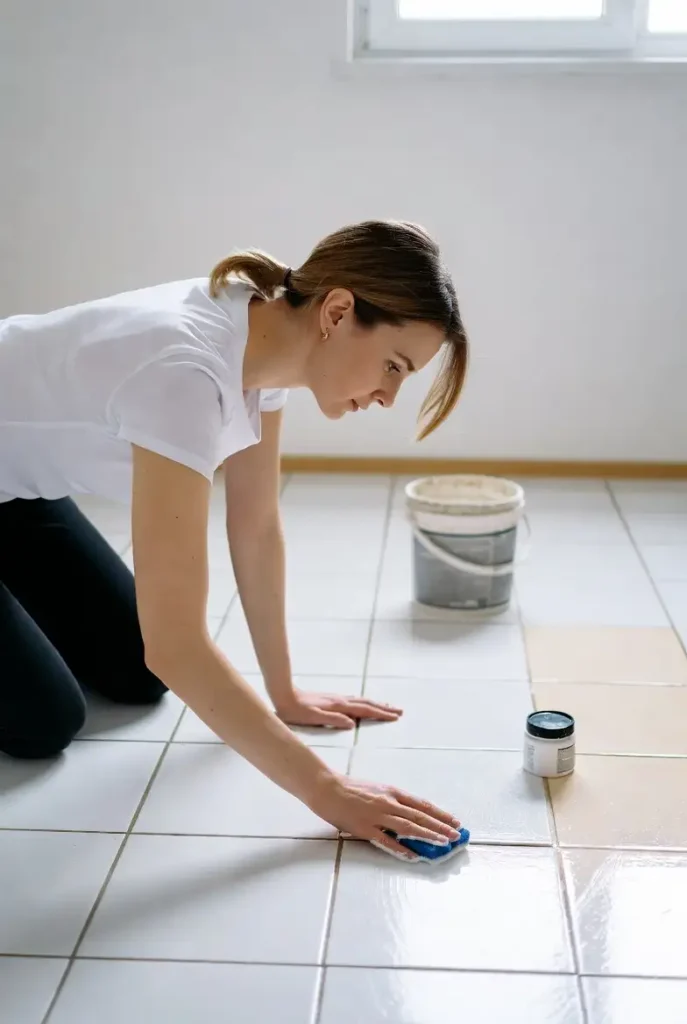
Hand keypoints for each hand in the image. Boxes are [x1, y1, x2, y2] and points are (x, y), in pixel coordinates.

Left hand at [275, 689, 401, 729]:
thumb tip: (352, 724)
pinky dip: (365, 703)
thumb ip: (333, 720)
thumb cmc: (296, 711)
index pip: (364, 710)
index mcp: (339, 706)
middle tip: (399, 711)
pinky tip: (364, 705)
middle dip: (383, 708)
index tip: (395, 717)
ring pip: (361, 701)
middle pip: (367, 704)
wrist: (284, 696)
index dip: (380, 714)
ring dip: (376, 704)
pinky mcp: (332, 699)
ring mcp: (337, 698)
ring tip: (387, 707)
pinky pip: (355, 701)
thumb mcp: (313, 718)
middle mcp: (340, 700)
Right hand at [307, 773, 460, 859]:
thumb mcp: (377, 789)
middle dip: (440, 826)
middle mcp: (389, 802)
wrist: (327, 788)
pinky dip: (401, 848)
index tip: (454, 821)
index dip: (440, 814)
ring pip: (408, 826)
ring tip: (443, 843)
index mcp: (392, 792)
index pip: (422, 804)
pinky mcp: (364, 828)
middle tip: (456, 835)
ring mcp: (377, 815)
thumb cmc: (351, 788)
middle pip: (420, 816)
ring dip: (428, 835)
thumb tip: (411, 814)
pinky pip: (386, 840)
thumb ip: (393, 801)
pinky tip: (414, 855)